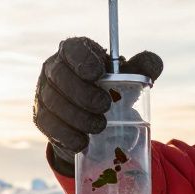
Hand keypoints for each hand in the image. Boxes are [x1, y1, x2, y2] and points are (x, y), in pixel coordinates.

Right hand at [33, 37, 162, 169]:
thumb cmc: (112, 91)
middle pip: (59, 76)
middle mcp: (54, 68)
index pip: (72, 49)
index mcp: (75, 52)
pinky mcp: (41, 116)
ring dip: (77, 116)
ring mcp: (44, 92)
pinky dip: (67, 135)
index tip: (98, 74)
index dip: (82, 60)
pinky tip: (82, 142)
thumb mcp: (129, 78)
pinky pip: (48, 124)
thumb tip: (153, 65)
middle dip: (81, 93)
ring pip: (53, 102)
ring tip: (99, 127)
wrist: (94, 122)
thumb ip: (144, 67)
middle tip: (104, 106)